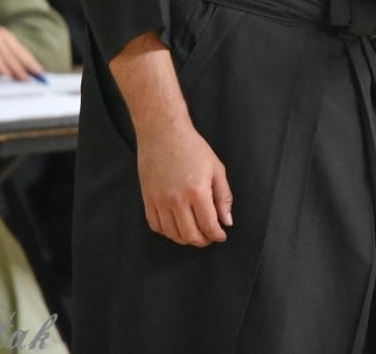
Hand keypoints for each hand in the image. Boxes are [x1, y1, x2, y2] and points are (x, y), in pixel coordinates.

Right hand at [0, 27, 44, 79]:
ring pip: (7, 56)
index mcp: (6, 36)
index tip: (40, 73)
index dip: (32, 62)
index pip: (22, 51)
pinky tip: (7, 75)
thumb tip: (25, 75)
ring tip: (24, 78)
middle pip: (17, 53)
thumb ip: (9, 65)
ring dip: (17, 69)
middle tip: (36, 77)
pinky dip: (1, 67)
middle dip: (28, 66)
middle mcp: (0, 34)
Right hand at [135, 122, 232, 247]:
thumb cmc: (192, 148)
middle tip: (210, 237)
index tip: (221, 236)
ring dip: (186, 239)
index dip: (217, 235)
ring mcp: (159, 201)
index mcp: (197, 191)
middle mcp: (176, 200)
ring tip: (195, 234)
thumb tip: (227, 221)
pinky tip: (177, 227)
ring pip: (173, 234)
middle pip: (190, 235)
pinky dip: (168, 232)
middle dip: (203, 241)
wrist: (163, 134)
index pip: (208, 225)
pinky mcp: (148, 200)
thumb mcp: (216, 169)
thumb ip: (223, 197)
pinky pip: (157, 226)